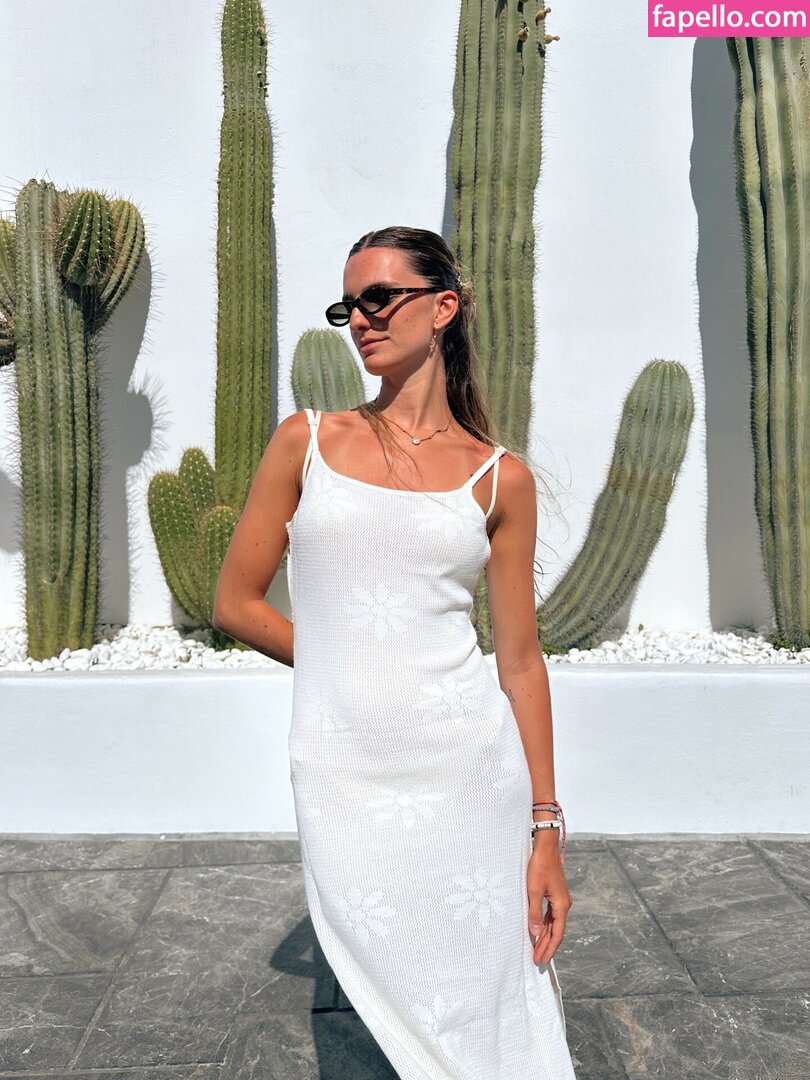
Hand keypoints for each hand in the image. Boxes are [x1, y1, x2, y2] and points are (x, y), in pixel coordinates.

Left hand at [527, 837, 571, 964]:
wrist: (545, 847)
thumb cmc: (539, 867)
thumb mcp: (533, 891)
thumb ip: (534, 913)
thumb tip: (534, 933)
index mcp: (561, 905)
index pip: (557, 934)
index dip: (549, 948)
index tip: (542, 960)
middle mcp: (563, 904)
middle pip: (555, 931)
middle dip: (546, 946)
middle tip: (537, 960)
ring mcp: (559, 899)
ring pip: (552, 923)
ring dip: (544, 936)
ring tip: (536, 949)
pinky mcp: (554, 894)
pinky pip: (550, 915)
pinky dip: (544, 925)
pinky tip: (537, 931)